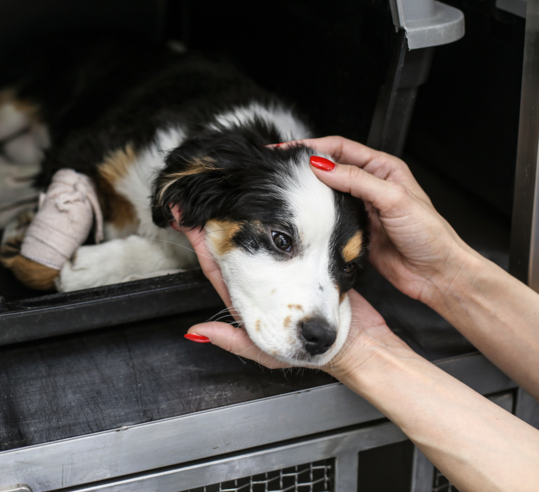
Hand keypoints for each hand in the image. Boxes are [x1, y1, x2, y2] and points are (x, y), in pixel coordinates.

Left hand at [170, 205, 407, 377]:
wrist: (361, 342)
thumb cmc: (317, 352)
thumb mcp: (270, 354)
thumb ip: (233, 341)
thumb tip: (196, 331)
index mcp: (251, 297)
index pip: (217, 267)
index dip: (202, 246)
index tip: (188, 223)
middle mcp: (266, 279)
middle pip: (233, 244)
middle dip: (215, 222)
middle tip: (197, 201)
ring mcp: (288, 265)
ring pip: (263, 235)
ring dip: (242, 213)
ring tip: (224, 193)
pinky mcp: (311, 255)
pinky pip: (294, 231)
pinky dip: (283, 217)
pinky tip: (273, 199)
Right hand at [300, 137, 476, 305]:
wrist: (436, 274)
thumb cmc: (429, 235)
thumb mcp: (394, 199)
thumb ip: (357, 180)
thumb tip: (323, 167)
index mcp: (383, 169)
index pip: (340, 149)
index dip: (312, 147)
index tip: (288, 150)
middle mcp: (370, 186)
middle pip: (330, 168)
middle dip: (304, 166)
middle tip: (278, 168)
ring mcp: (360, 208)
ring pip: (326, 194)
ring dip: (307, 191)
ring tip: (284, 188)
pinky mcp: (353, 230)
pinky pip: (328, 219)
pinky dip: (315, 217)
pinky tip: (302, 215)